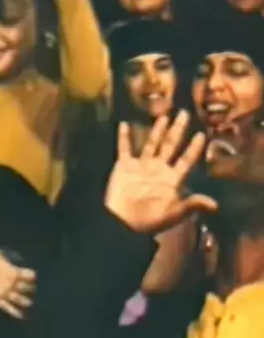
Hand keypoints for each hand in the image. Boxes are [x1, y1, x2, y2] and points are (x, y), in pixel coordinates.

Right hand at [0, 249, 35, 318]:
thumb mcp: (3, 256)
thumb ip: (12, 263)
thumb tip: (19, 265)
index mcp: (14, 272)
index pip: (29, 276)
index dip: (32, 276)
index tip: (34, 277)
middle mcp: (11, 284)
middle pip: (25, 287)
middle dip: (31, 288)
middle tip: (33, 289)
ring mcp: (4, 293)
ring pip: (18, 299)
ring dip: (25, 301)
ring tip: (30, 303)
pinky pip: (7, 307)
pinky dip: (14, 312)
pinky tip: (21, 315)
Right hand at [104, 111, 216, 233]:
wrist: (122, 223)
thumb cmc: (150, 220)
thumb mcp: (174, 213)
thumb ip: (192, 205)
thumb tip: (215, 205)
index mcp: (171, 179)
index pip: (186, 160)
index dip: (194, 149)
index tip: (202, 135)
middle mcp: (158, 169)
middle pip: (170, 145)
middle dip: (178, 130)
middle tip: (184, 113)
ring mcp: (141, 166)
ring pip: (151, 144)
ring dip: (157, 130)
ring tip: (163, 117)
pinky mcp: (124, 166)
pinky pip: (124, 149)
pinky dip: (123, 137)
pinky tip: (123, 125)